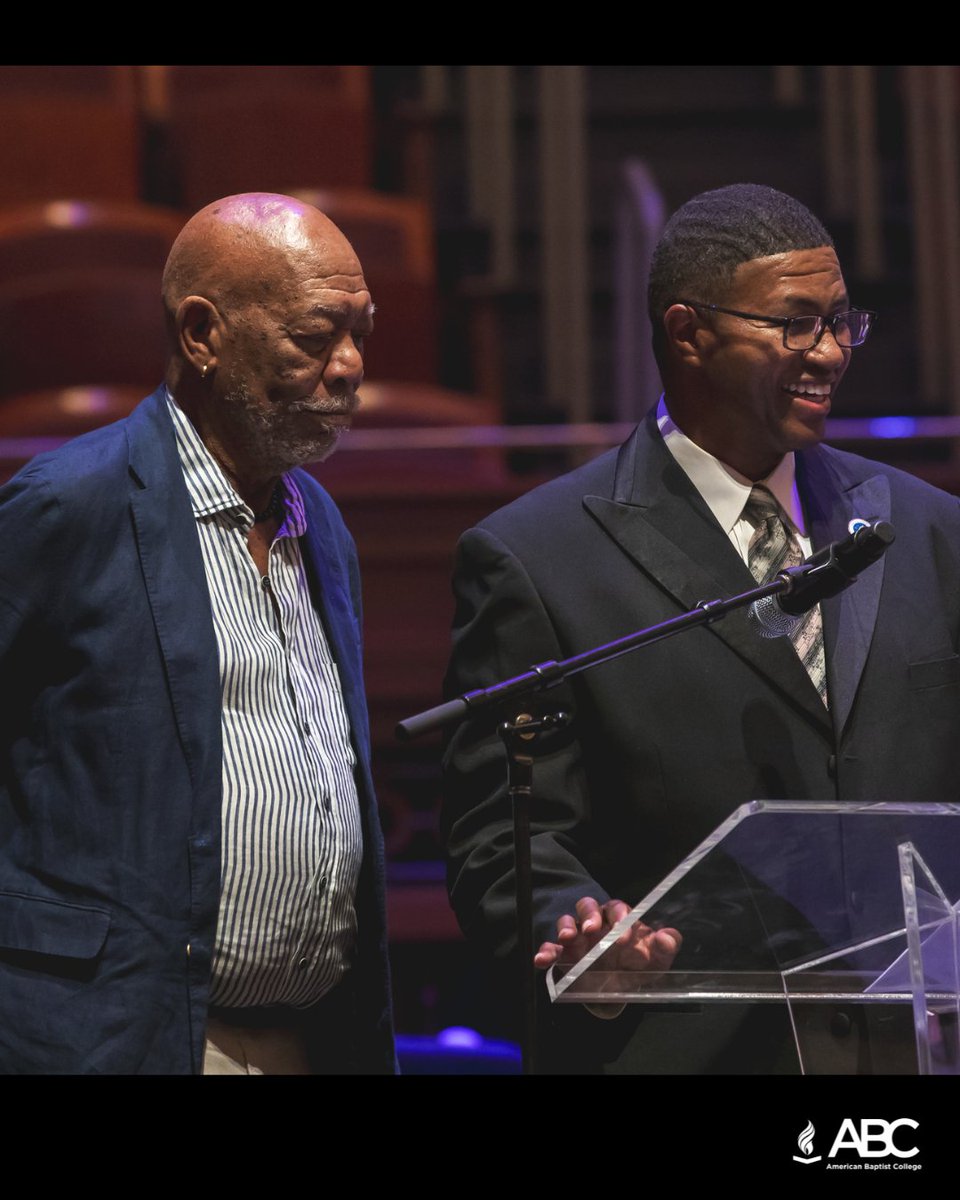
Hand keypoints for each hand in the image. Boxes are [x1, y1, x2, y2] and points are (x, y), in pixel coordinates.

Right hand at [534, 896, 680, 975]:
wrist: (617, 989)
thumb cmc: (637, 965)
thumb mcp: (656, 960)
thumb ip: (666, 947)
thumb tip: (667, 938)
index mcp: (619, 919)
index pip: (617, 908)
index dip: (619, 919)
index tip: (623, 939)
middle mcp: (596, 922)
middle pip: (587, 905)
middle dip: (589, 915)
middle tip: (592, 930)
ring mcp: (577, 937)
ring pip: (567, 920)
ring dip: (566, 927)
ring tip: (567, 938)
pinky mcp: (563, 954)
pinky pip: (550, 947)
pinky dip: (545, 951)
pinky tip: (541, 960)